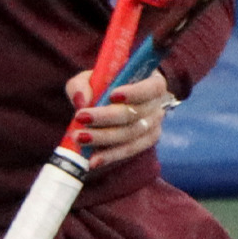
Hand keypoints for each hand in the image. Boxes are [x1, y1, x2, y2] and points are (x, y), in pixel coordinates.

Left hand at [64, 70, 178, 169]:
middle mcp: (157, 104)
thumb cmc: (101, 86)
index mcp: (151, 81)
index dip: (135, 92)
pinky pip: (130, 151)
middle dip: (106, 117)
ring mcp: (154, 126)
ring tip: (80, 138)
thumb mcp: (88, 79)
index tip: (112, 96)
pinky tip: (92, 159)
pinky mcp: (146, 143)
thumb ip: (81, 86)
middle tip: (80, 117)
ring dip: (104, 138)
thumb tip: (82, 101)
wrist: (106, 103)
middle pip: (136, 114)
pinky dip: (110, 155)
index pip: (152, 87)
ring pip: (131, 135)